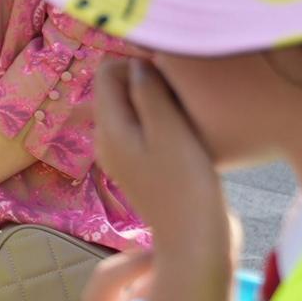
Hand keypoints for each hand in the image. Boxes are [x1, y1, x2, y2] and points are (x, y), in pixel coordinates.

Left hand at [93, 58, 228, 250]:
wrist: (195, 239)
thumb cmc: (186, 183)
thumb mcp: (169, 129)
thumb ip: (149, 92)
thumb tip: (137, 63)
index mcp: (107, 128)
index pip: (107, 72)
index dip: (137, 61)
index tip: (171, 70)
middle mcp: (106, 139)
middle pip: (117, 89)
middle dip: (147, 79)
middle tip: (183, 89)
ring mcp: (123, 154)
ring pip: (133, 107)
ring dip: (157, 99)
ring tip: (188, 108)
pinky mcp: (142, 165)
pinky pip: (145, 128)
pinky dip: (162, 119)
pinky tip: (188, 129)